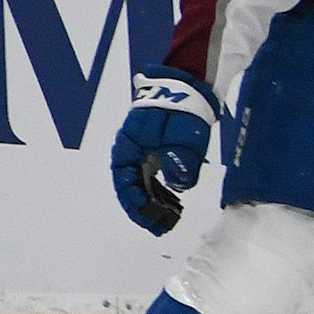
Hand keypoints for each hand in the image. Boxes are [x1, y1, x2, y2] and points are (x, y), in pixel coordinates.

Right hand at [110, 67, 217, 235]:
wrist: (188, 85)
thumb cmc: (181, 107)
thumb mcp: (181, 135)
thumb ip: (180, 161)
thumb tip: (178, 186)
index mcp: (128, 146)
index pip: (125, 182)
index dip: (135, 203)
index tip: (150, 218)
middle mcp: (132, 151)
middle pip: (133, 186)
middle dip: (145, 210)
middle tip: (162, 228)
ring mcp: (144, 151)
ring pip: (144, 184)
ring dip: (155, 203)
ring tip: (170, 221)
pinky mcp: (158, 151)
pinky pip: (155, 177)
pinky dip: (163, 192)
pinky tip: (174, 205)